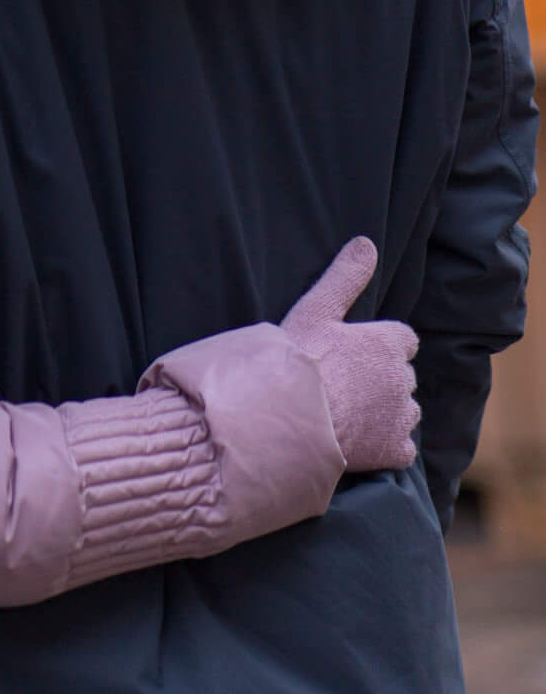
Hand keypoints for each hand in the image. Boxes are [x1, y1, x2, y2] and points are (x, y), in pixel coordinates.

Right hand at [280, 238, 419, 471]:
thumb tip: (366, 242)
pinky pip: (400, 448)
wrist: (288, 414)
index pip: (404, 340)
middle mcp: (403, 378)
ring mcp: (401, 417)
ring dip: (386, 412)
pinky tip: (359, 442)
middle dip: (383, 379)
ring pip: (405, 411)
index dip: (383, 346)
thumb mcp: (316, 309)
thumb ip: (345, 276)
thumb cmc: (297, 358)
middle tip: (345, 384)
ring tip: (349, 414)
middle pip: (403, 376)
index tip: (358, 353)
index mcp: (388, 342)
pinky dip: (386, 446)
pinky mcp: (395, 450)